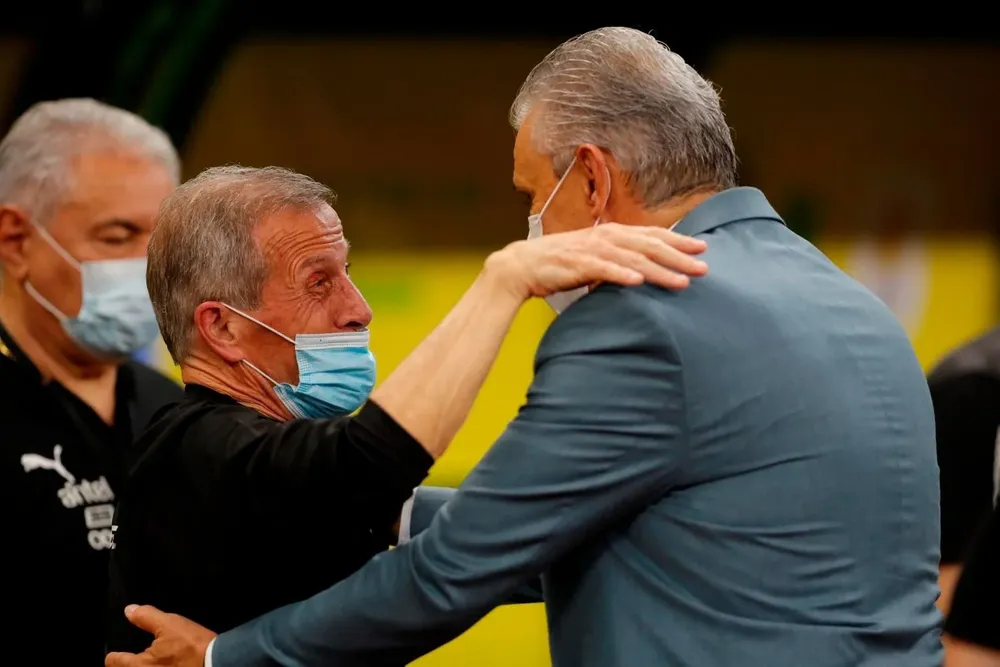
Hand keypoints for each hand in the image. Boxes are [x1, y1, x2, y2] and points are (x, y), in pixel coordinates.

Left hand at [105, 605, 215, 666]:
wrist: (215, 663)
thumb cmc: (191, 645)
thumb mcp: (169, 624)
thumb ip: (146, 617)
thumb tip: (129, 610)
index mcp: (139, 664)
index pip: (115, 661)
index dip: (113, 655)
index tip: (113, 654)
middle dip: (123, 666)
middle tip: (123, 661)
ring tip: (145, 663)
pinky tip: (164, 664)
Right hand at [485, 223, 707, 300]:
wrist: (522, 265)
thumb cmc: (560, 263)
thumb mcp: (595, 257)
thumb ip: (618, 259)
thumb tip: (643, 270)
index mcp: (612, 233)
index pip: (652, 235)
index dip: (679, 240)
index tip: (704, 248)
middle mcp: (606, 237)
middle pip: (649, 245)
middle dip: (679, 256)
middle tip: (705, 267)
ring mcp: (592, 250)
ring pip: (632, 258)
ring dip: (659, 270)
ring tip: (681, 281)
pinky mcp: (577, 264)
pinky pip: (603, 270)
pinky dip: (621, 274)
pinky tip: (638, 282)